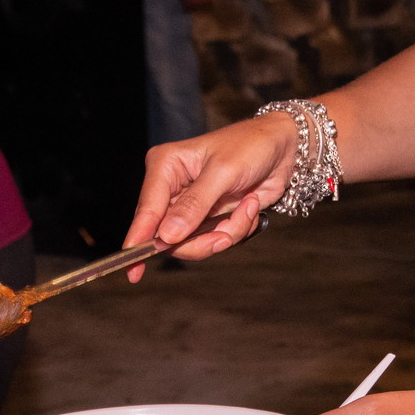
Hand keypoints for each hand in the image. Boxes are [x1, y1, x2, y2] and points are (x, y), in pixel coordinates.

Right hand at [124, 114, 297, 278]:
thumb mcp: (223, 173)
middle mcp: (172, 188)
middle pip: (168, 236)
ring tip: (246, 210)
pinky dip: (236, 229)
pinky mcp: (209, 218)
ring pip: (193, 243)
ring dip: (225, 234)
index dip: (138, 240)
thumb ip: (195, 205)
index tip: (131, 268)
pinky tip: (249, 206)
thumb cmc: (250, 146)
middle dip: (201, 241)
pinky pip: (215, 240)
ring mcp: (190, 206)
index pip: (147, 210)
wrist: (282, 147)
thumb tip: (166, 236)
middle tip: (225, 236)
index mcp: (165, 166)